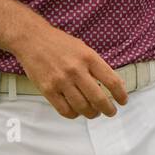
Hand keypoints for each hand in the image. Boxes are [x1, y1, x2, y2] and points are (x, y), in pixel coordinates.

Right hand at [12, 22, 128, 118]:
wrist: (32, 39)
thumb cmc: (60, 43)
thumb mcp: (84, 48)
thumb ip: (97, 65)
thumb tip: (113, 84)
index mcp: (89, 58)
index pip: (112, 81)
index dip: (120, 95)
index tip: (123, 101)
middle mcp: (76, 70)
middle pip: (98, 98)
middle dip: (108, 109)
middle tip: (111, 112)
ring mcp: (61, 81)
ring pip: (82, 107)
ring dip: (92, 114)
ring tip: (94, 113)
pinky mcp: (47, 90)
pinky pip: (65, 110)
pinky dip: (74, 115)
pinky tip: (77, 111)